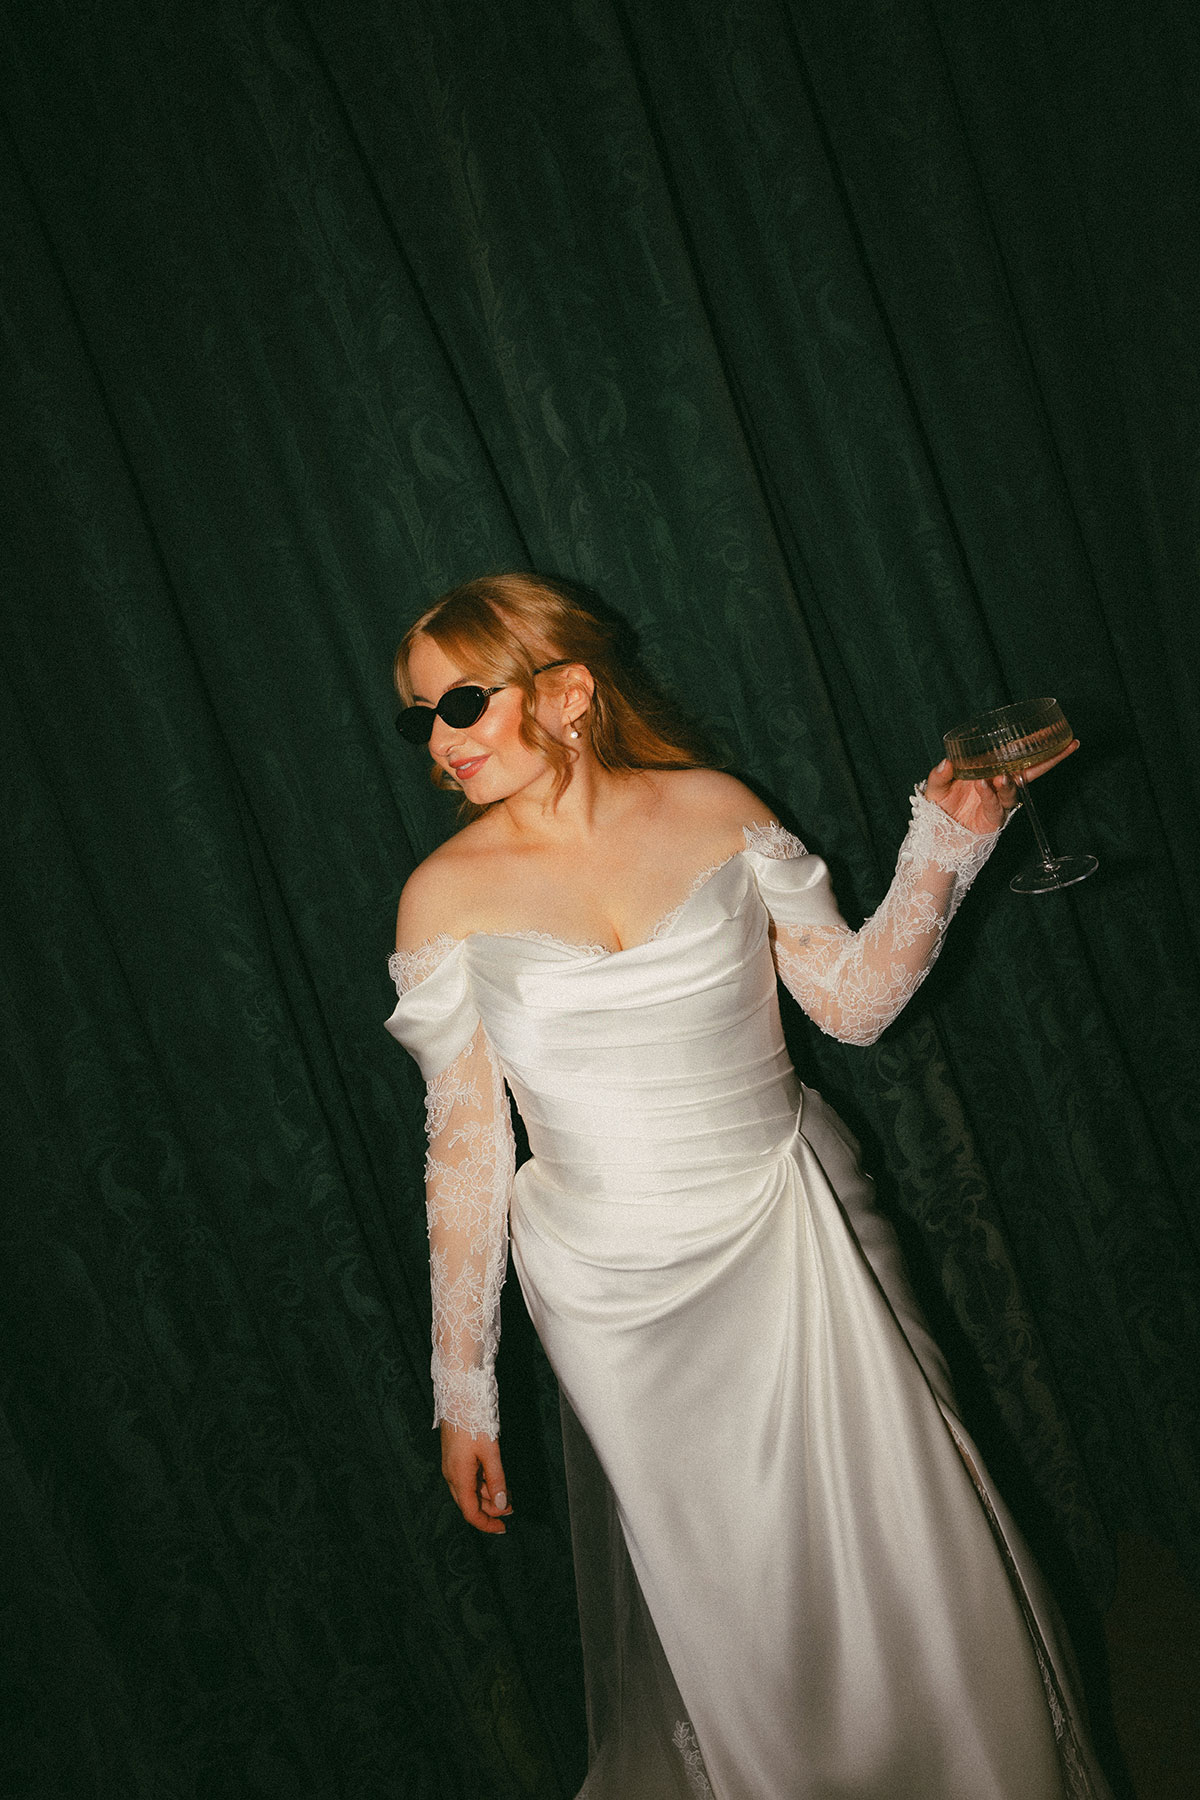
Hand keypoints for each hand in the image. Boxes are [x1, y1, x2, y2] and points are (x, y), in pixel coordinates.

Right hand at [440, 1422, 512, 1533]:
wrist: (458, 1396)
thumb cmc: (474, 1421)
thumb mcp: (490, 1452)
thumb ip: (497, 1480)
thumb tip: (502, 1504)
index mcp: (459, 1476)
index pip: (470, 1512)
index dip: (487, 1524)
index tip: (503, 1528)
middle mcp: (452, 1475)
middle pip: (470, 1503)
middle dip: (490, 1510)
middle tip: (511, 1508)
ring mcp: (451, 1466)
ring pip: (469, 1491)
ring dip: (488, 1496)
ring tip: (508, 1493)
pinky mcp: (454, 1457)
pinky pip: (468, 1478)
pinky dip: (482, 1483)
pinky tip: (495, 1479)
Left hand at [925, 739, 1078, 834]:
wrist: (936, 835)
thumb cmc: (940, 807)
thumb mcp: (937, 786)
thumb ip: (940, 774)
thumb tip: (947, 761)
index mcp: (991, 772)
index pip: (1017, 757)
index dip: (1034, 746)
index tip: (1052, 734)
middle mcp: (999, 785)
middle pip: (1028, 771)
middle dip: (1048, 759)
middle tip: (1063, 747)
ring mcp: (998, 802)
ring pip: (1013, 790)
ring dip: (1010, 781)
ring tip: (1003, 776)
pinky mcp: (993, 819)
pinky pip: (994, 806)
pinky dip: (989, 795)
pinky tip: (983, 784)